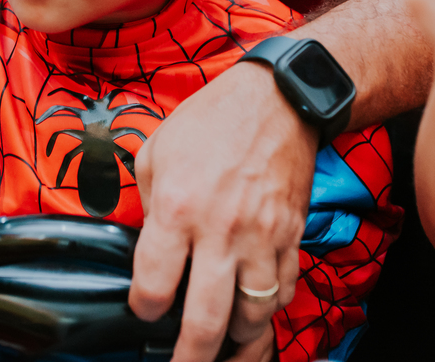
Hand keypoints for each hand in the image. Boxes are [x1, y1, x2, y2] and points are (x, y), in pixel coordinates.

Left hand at [130, 60, 314, 361]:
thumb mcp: (156, 152)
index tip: (144, 309)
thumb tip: (146, 244)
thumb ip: (147, 203)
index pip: (153, 286)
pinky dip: (270, 309)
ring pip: (252, 316)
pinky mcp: (291, 236)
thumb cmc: (212, 121)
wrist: (278, 99)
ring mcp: (262, 237)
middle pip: (205, 320)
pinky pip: (284, 290)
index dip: (143, 308)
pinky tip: (255, 313)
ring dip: (235, 340)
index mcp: (178, 208)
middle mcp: (221, 230)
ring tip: (221, 349)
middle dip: (189, 356)